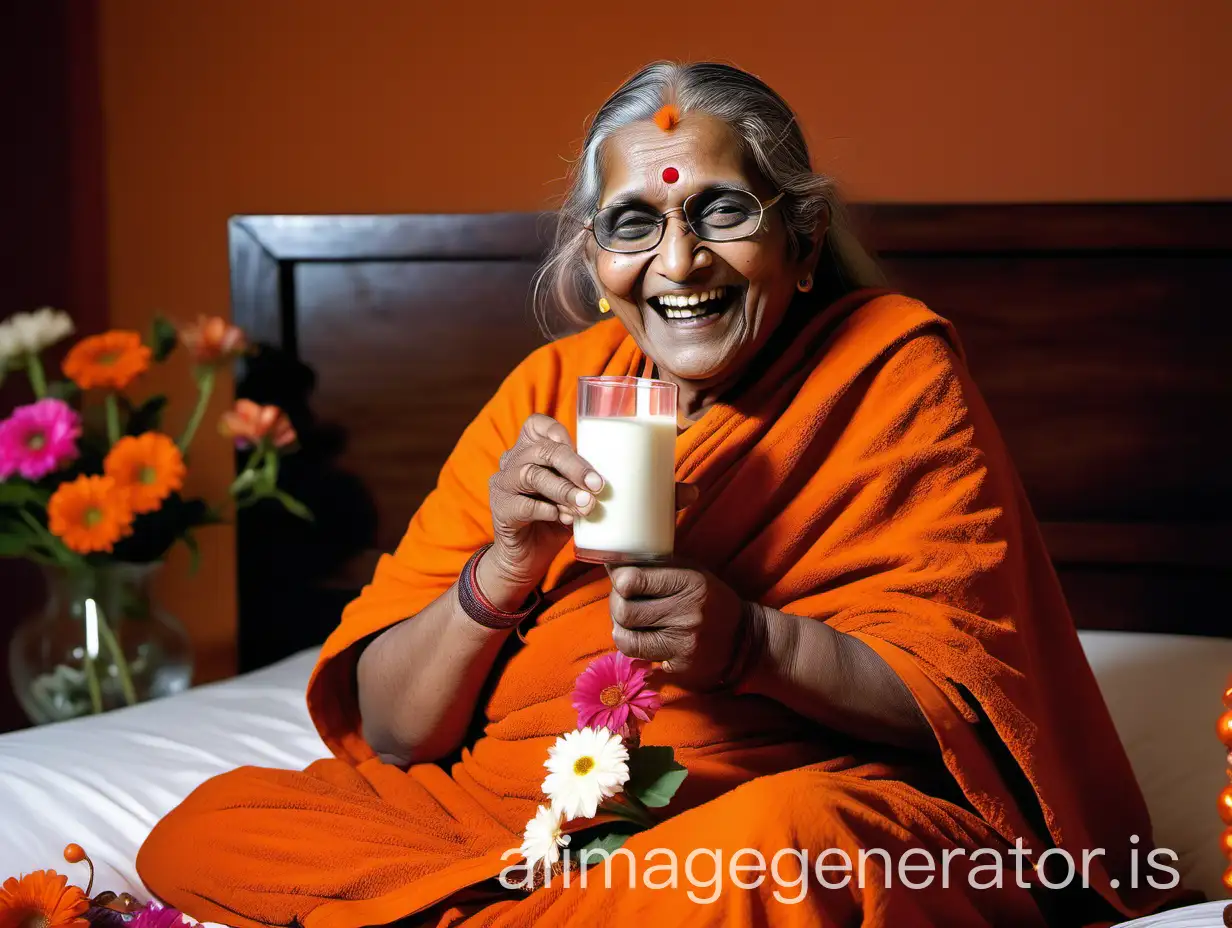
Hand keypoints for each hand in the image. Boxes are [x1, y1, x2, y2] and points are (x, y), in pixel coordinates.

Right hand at [482, 414, 701, 611]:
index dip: (562, 433)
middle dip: (573, 464)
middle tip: (600, 486)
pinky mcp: (500, 510)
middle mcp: (515, 458)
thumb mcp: (596, 499)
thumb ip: (637, 491)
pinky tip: (564, 521)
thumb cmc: (568, 517)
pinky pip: (520, 505)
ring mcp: (503, 483)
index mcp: (536, 446)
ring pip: (530, 475)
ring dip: (562, 489)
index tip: (591, 452)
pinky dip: (545, 511)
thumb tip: (693, 491)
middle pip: (542, 450)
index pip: (540, 423)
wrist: (528, 558)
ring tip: (587, 506)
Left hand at [607, 563, 747, 690]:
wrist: (744, 637)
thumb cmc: (709, 599)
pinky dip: (632, 645)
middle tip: (623, 601)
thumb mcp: (691, 572)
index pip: (632, 580)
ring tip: (630, 622)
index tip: (621, 578)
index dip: (619, 578)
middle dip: (616, 604)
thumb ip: (656, 567)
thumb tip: (614, 563)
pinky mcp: (679, 664)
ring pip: (625, 638)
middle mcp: (688, 612)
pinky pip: (638, 656)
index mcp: (690, 582)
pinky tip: (642, 637)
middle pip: (625, 610)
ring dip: (620, 628)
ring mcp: (683, 642)